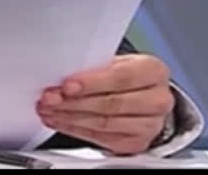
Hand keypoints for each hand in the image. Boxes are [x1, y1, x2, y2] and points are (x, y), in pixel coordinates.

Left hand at [36, 54, 175, 154]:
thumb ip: (96, 67)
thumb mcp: (117, 62)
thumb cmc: (128, 76)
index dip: (92, 82)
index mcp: (154, 71)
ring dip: (70, 117)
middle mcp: (157, 100)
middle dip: (75, 102)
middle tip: (50, 98)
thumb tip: (62, 72)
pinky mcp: (136, 144)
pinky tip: (61, 121)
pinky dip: (75, 129)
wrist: (146, 97)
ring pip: (104, 124)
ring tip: (49, 110)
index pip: (122, 77)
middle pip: (111, 103)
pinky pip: (100, 139)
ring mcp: (149, 125)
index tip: (67, 85)